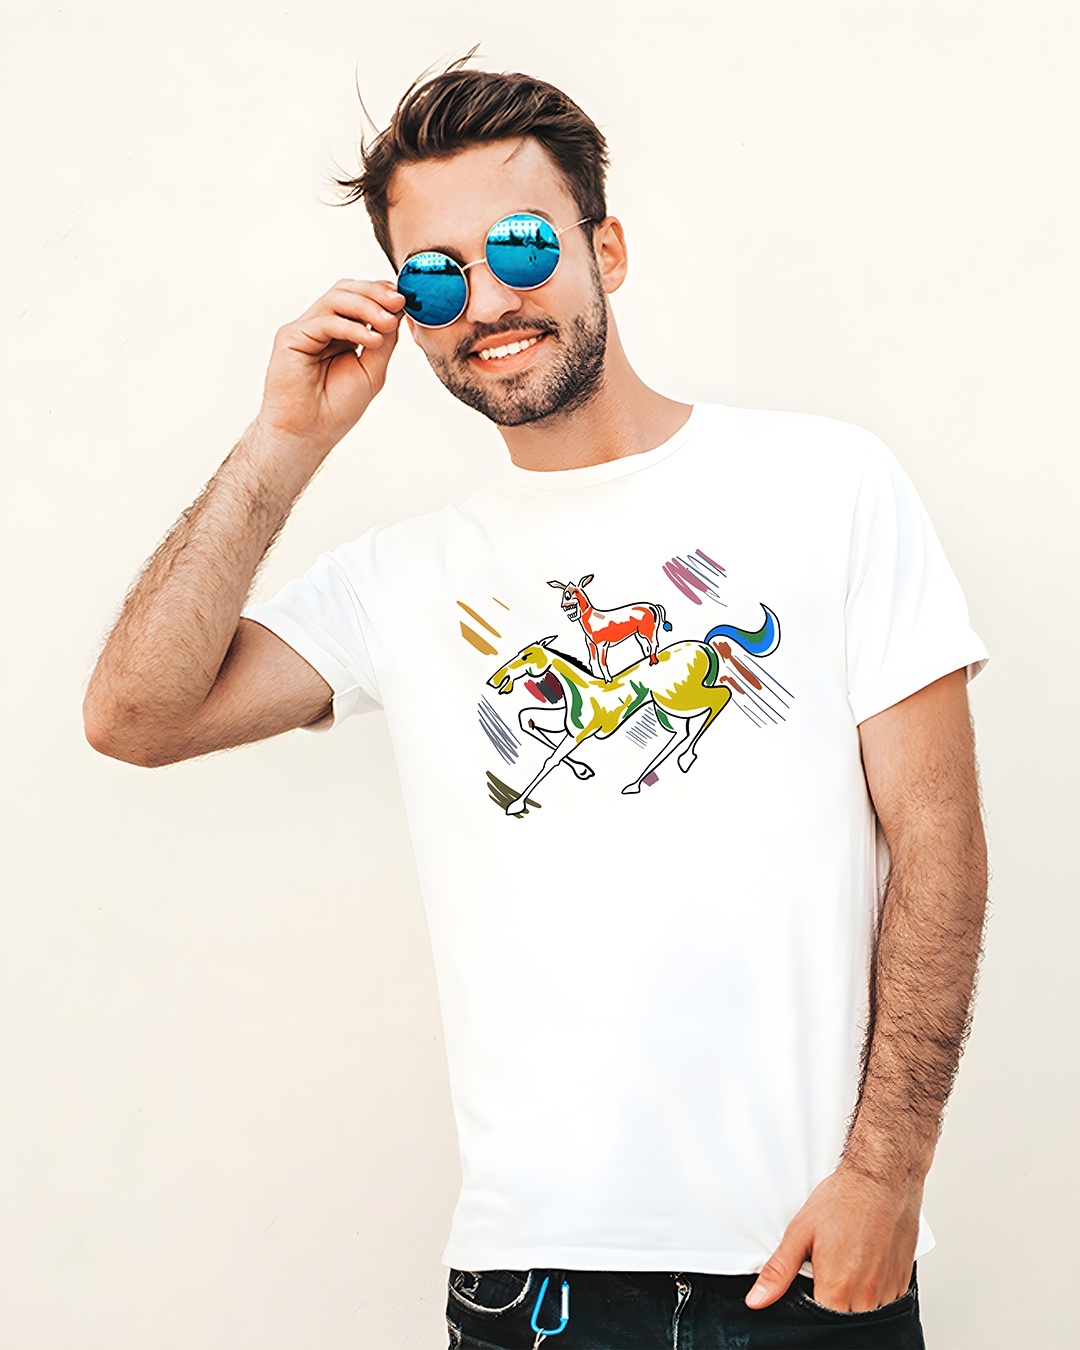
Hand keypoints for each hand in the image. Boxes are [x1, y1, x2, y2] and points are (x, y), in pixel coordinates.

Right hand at [256, 278, 405, 460]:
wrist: (308, 432)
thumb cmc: (336, 407)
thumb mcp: (372, 370)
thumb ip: (384, 340)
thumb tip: (398, 310)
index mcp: (340, 332)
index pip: (360, 299)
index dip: (381, 294)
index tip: (406, 298)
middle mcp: (321, 326)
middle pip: (346, 290)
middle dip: (375, 292)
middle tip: (399, 301)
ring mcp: (305, 329)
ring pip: (335, 299)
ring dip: (366, 306)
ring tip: (388, 322)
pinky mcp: (291, 336)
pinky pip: (324, 321)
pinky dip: (351, 327)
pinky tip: (370, 339)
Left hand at [745, 1162, 920, 1312]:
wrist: (882, 1178)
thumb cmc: (843, 1200)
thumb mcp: (800, 1232)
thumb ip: (779, 1272)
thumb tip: (757, 1300)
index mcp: (837, 1289)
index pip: (819, 1326)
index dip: (810, 1312)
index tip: (810, 1291)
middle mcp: (866, 1297)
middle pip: (843, 1322)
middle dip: (832, 1304)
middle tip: (827, 1273)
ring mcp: (888, 1292)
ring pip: (866, 1315)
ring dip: (854, 1300)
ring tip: (847, 1265)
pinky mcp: (903, 1283)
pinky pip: (886, 1303)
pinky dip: (873, 1292)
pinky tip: (864, 1265)